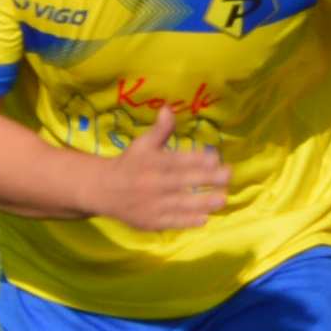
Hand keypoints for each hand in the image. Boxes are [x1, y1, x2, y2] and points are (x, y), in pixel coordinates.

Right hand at [91, 105, 228, 230]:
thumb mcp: (142, 144)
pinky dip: (186, 222)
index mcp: (151, 163)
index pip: (176, 160)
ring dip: (202, 202)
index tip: (215, 158)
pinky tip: (204, 219)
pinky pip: (171, 222)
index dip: (196, 159)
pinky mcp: (150, 221)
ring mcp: (151, 204)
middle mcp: (152, 183)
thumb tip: (169, 108)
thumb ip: (160, 130)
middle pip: (182, 181)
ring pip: (180, 204)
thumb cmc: (129, 164)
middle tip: (228, 175)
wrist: (103, 190)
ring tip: (222, 199)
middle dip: (206, 179)